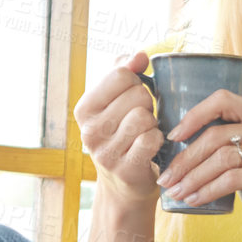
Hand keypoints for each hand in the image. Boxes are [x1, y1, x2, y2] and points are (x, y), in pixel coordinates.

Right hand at [74, 52, 164, 203]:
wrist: (122, 184)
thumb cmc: (122, 134)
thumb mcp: (115, 102)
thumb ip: (124, 71)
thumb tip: (139, 56)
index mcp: (84, 109)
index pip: (120, 74)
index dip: (136, 82)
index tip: (132, 98)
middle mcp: (90, 131)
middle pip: (137, 95)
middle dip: (147, 104)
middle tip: (140, 119)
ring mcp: (106, 153)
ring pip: (144, 117)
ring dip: (152, 123)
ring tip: (145, 132)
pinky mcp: (125, 169)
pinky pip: (151, 139)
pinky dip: (157, 140)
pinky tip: (151, 147)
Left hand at [156, 90, 241, 241]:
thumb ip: (224, 147)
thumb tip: (175, 143)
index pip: (224, 100)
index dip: (194, 115)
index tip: (173, 138)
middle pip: (217, 134)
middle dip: (185, 158)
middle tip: (166, 178)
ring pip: (222, 158)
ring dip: (193, 178)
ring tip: (176, 193)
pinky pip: (232, 179)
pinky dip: (208, 191)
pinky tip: (194, 201)